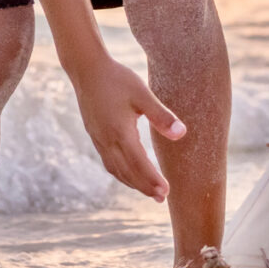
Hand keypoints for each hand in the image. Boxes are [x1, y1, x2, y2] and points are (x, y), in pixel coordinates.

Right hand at [66, 56, 183, 200]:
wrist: (87, 69)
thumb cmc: (117, 79)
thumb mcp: (142, 94)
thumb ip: (161, 116)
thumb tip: (182, 134)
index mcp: (120, 132)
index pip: (139, 163)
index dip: (152, 179)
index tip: (166, 192)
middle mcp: (107, 140)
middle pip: (127, 172)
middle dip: (144, 187)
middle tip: (161, 198)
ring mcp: (98, 139)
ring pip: (116, 169)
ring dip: (132, 183)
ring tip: (148, 191)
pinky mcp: (95, 136)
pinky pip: (108, 162)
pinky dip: (121, 173)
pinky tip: (129, 173)